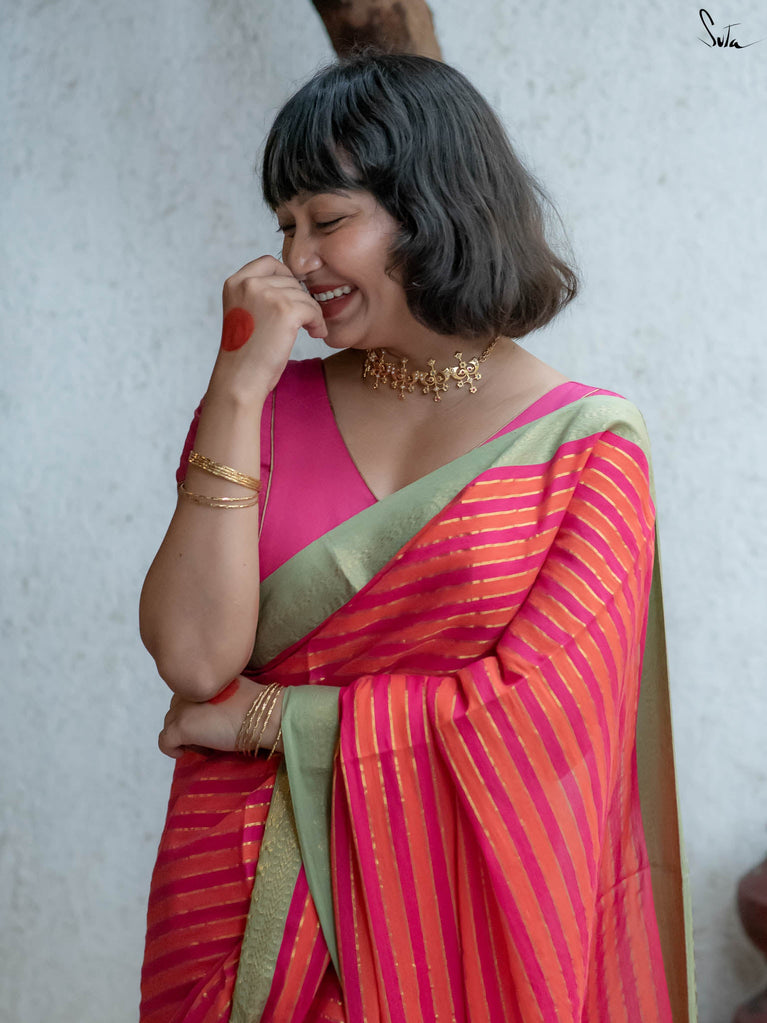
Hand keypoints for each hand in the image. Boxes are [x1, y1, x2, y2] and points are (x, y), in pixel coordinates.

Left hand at [158, 677, 282, 758]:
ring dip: (185, 736)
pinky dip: (172, 749)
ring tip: (206, 742)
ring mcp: (182, 708)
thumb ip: (217, 694)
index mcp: (201, 679)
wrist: (262, 716)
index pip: (186, 697)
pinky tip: (184, 752)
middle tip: (210, 735)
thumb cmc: (256, 706)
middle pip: (175, 710)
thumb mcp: (233, 690)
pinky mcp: (181, 726)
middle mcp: (188, 690)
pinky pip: (164, 742)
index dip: (196, 712)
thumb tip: (215, 710)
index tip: (212, 722)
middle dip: (189, 724)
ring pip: (170, 724)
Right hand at [211, 255, 326, 399]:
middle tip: (303, 321)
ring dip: (312, 313)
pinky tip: (314, 334)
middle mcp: (249, 283)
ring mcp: (267, 294)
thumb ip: (259, 293)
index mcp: (235, 282)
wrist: (241, 379)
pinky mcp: (285, 310)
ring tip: (309, 330)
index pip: (269, 262)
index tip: (292, 298)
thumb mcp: (244, 313)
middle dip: (301, 300)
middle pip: (290, 280)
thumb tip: (294, 281)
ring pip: (304, 295)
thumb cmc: (246, 353)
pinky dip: (318, 323)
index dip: (286, 277)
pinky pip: (313, 309)